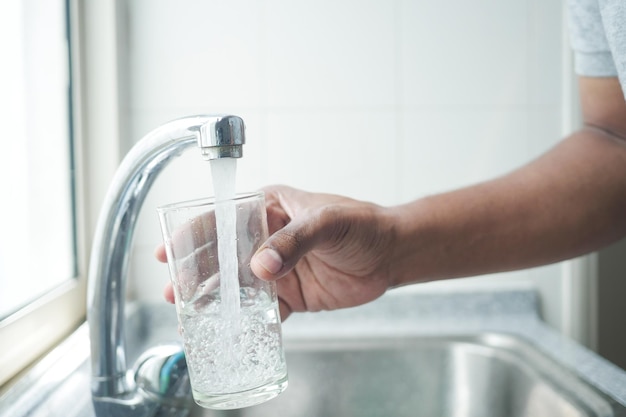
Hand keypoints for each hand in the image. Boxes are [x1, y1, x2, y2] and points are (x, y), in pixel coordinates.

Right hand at [157, 185, 395, 319]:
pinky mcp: (290, 294)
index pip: (224, 218)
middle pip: (222, 255)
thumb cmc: (361, 225)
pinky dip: (245, 320)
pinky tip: (227, 330)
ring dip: (214, 298)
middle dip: (195, 272)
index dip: (193, 234)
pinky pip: (262, 309)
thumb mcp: (327, 222)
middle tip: (174, 292)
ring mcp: (276, 267)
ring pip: (237, 284)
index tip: (169, 251)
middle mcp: (266, 237)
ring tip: (189, 314)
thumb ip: (294, 241)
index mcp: (269, 208)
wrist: (391, 253)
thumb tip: (261, 267)